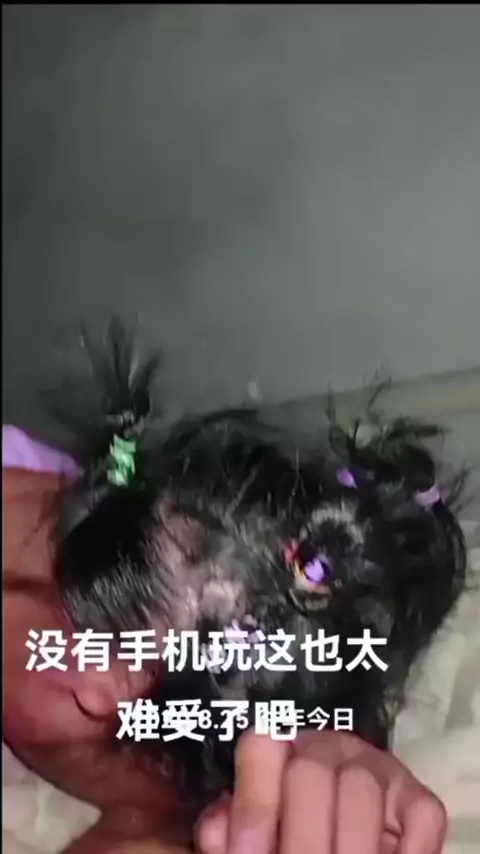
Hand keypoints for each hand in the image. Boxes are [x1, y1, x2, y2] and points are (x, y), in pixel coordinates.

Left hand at [195, 730, 446, 853]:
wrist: (336, 839)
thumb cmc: (291, 839)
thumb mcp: (260, 839)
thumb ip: (233, 837)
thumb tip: (218, 831)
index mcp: (281, 752)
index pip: (261, 746)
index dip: (254, 805)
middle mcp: (329, 749)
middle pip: (310, 771)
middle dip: (302, 837)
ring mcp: (379, 769)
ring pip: (361, 787)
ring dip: (349, 846)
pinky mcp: (420, 799)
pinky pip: (422, 815)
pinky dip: (410, 849)